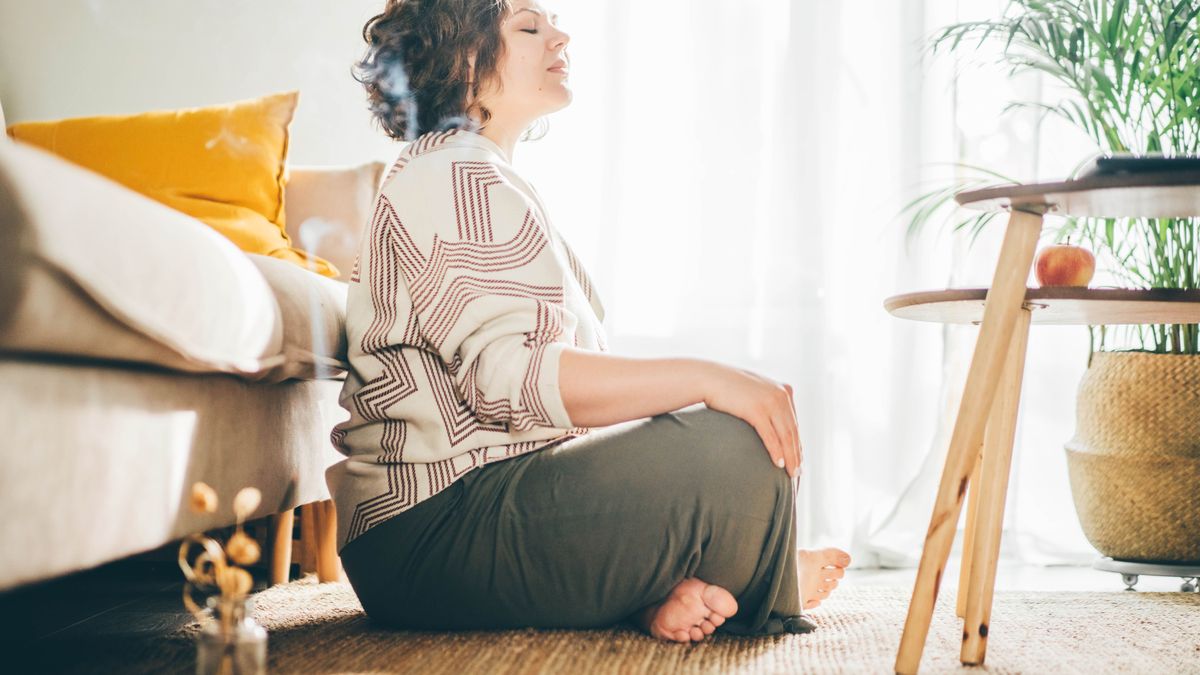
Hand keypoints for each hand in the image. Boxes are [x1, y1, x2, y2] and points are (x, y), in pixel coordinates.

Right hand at [701, 363, 802, 477]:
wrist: (709, 379)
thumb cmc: (728, 388)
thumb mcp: (754, 392)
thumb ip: (767, 402)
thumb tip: (770, 421)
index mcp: (784, 390)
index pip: (794, 423)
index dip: (797, 443)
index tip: (798, 459)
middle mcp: (781, 395)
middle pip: (793, 431)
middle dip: (796, 454)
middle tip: (797, 472)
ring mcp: (770, 401)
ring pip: (785, 436)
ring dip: (790, 457)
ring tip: (791, 473)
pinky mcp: (757, 410)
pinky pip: (770, 436)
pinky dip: (776, 451)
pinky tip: (779, 464)